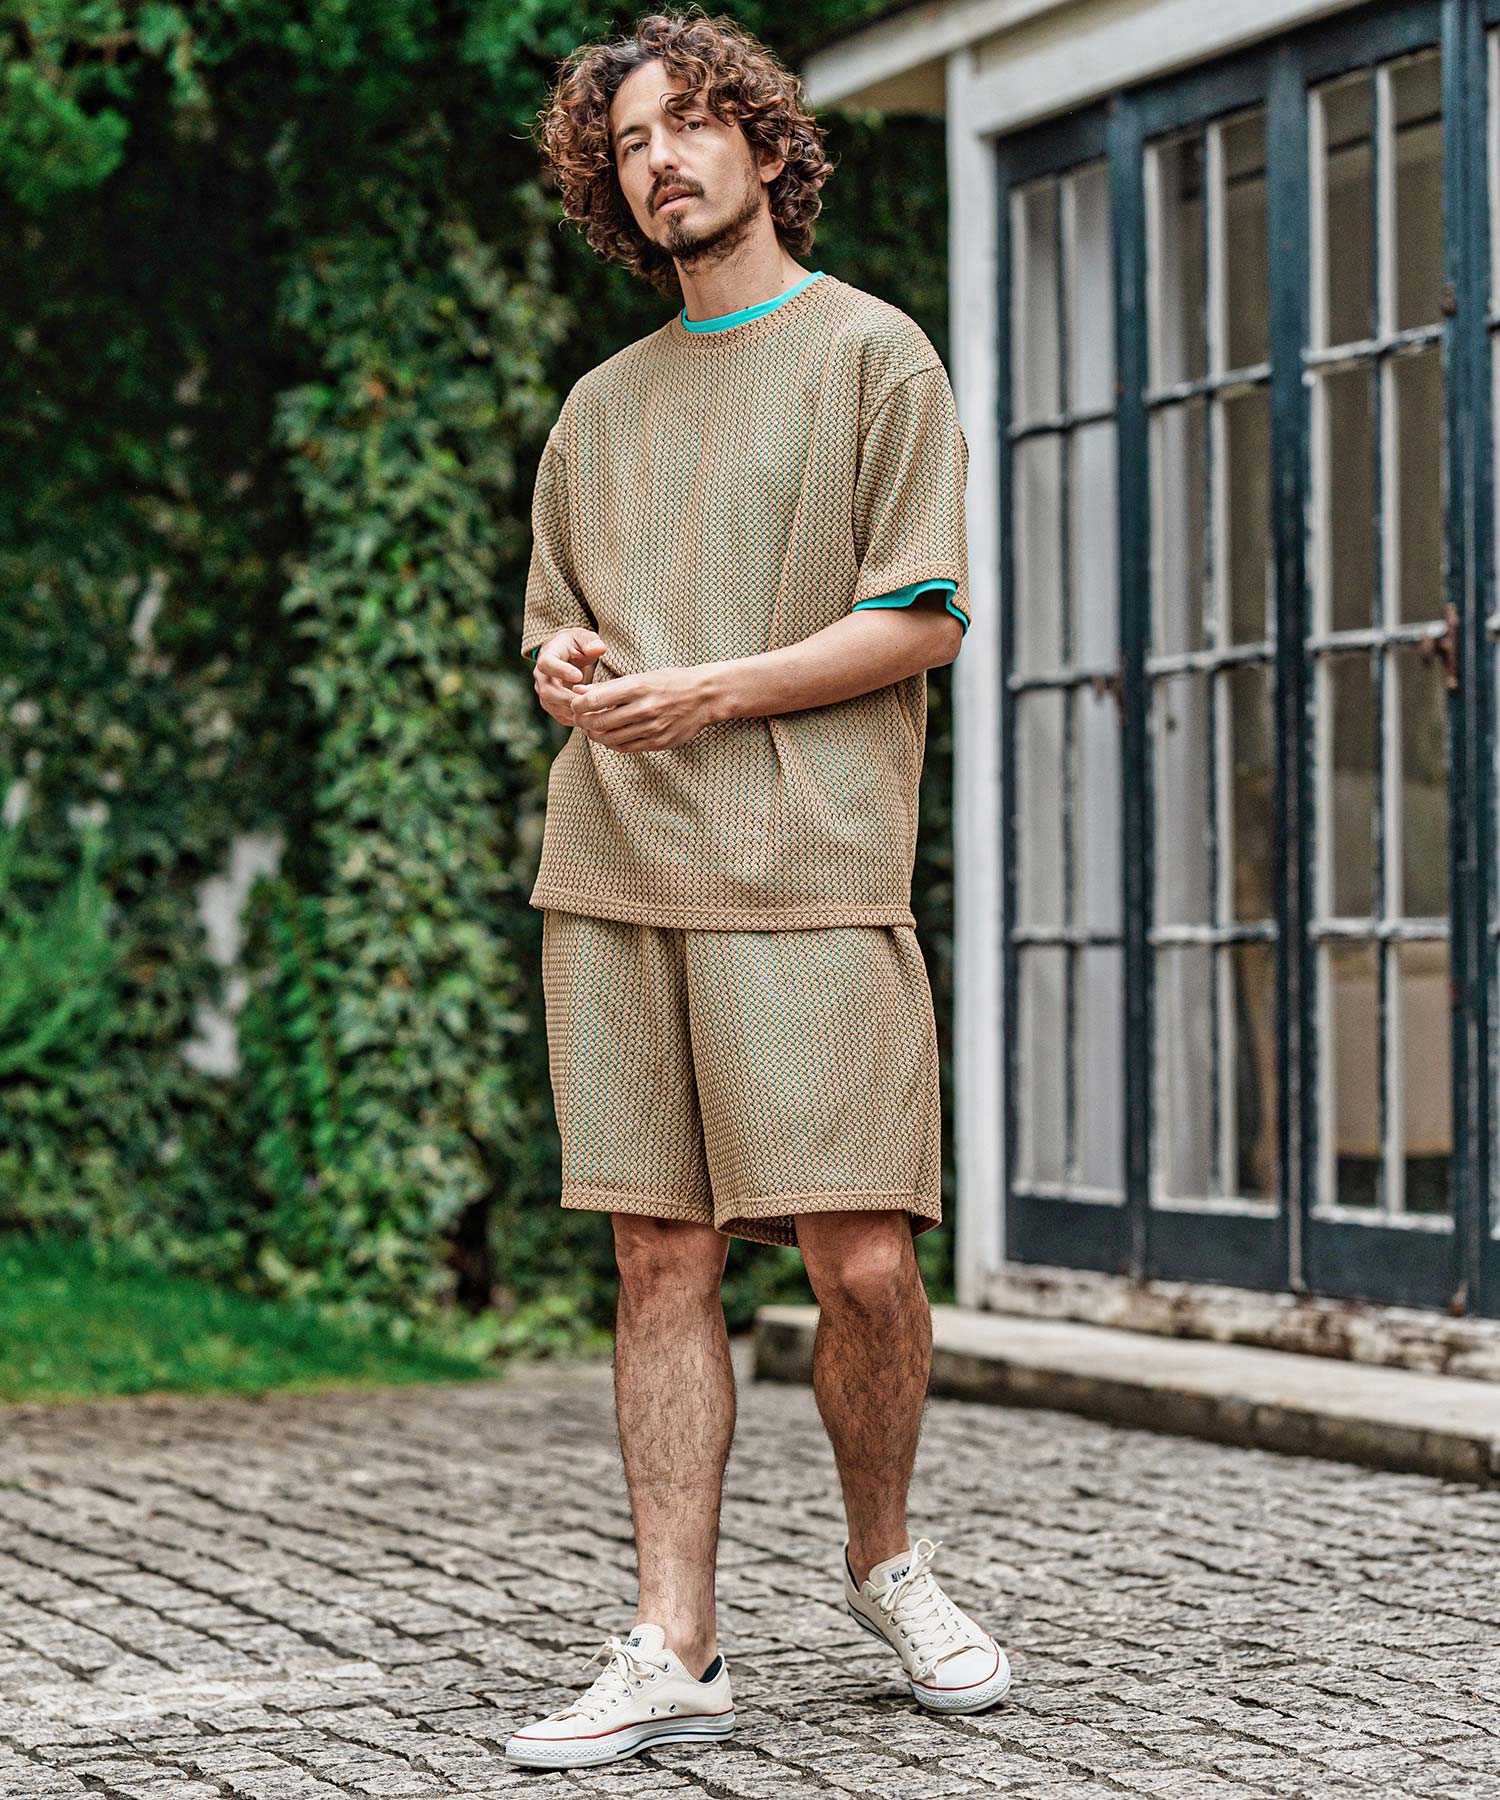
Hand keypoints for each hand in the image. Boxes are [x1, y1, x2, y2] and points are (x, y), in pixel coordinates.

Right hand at [533, 628, 607, 725]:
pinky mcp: (551, 704)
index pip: (547, 664)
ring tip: (590, 712)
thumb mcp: (584, 637)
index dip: (561, 671)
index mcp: (547, 655)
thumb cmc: (576, 644)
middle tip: (587, 701)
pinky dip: (573, 719)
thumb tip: (598, 648)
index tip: (579, 677)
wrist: (567, 656)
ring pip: (551, 705)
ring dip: (570, 711)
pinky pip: (559, 715)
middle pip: (547, 690)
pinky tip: (589, 719)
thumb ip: (591, 642)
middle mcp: (541, 675)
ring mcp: (544, 691)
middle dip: (566, 698)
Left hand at [569, 663, 723, 751]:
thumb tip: (578, 690)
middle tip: (579, 720)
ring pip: (611, 738)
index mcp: (638, 687)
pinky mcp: (659, 742)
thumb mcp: (641, 677)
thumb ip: (609, 687)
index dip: (578, 705)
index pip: (595, 700)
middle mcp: (644, 708)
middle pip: (599, 722)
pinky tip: (609, 737)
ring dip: (595, 735)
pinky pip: (626, 747)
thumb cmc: (670, 682)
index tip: (575, 705)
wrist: (704, 696)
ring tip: (591, 729)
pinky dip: (612, 743)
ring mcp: (652, 727)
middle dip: (583, 722)